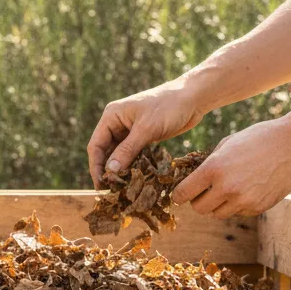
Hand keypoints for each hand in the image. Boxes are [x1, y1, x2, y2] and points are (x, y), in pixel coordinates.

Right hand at [86, 79, 205, 186]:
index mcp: (112, 116)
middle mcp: (117, 124)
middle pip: (105, 152)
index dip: (96, 166)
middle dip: (108, 171)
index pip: (96, 145)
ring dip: (120, 171)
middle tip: (111, 191)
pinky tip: (134, 180)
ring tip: (122, 189)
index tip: (101, 185)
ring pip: (119, 155)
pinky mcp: (142, 137)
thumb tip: (110, 171)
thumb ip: (127, 150)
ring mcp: (129, 131)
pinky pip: (132, 155)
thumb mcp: (146, 129)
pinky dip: (132, 167)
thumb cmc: (169, 106)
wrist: (193, 98)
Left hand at [170, 115, 290, 217]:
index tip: (181, 194)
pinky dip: (238, 205)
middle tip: (205, 192)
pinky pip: (238, 212)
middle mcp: (227, 187)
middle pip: (199, 209)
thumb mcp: (227, 144)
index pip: (183, 194)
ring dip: (218, 204)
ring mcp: (243, 200)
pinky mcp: (257, 207)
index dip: (179, 195)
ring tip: (229, 188)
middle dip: (199, 201)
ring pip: (218, 214)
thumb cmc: (258, 138)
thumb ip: (208, 163)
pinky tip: (248, 188)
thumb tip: (191, 179)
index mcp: (214, 168)